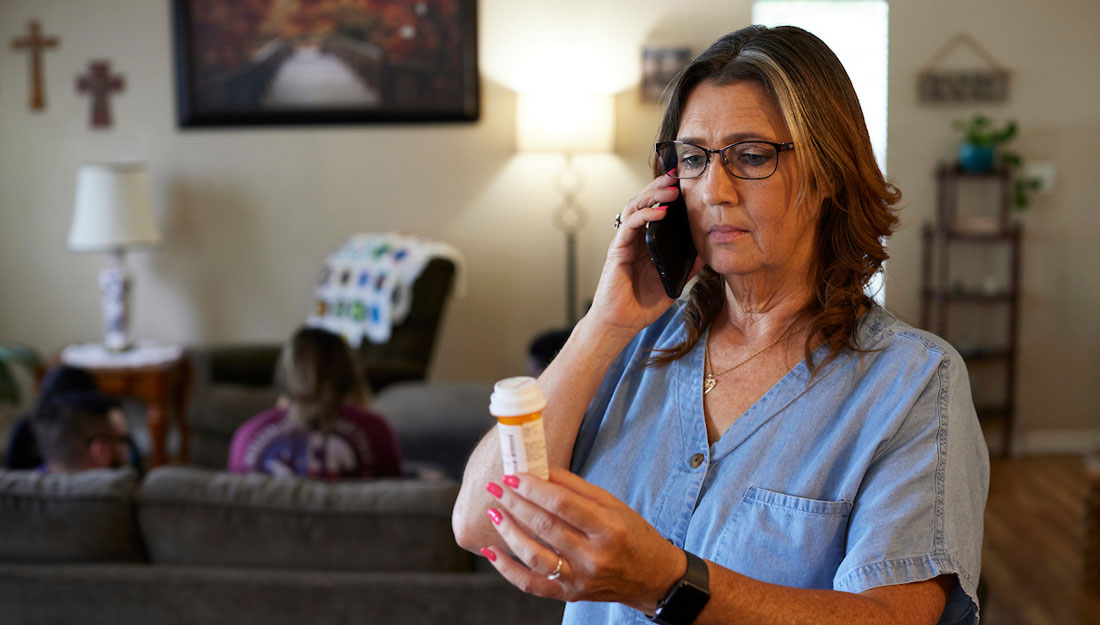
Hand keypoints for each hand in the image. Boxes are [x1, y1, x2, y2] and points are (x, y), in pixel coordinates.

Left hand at [480, 469, 684, 612]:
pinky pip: (531, 585)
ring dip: (508, 532)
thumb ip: (577, 488)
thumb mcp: (614, 505)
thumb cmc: (634, 536)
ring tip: (494, 512)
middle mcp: (594, 556)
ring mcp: (580, 579)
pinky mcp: (569, 594)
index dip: (534, 488)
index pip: (562, 504)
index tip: (514, 475)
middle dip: (515, 503)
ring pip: (534, 556)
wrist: (652, 578)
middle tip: (497, 487)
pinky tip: (492, 552)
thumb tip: (542, 470)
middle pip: (545, 526)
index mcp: (609, 528)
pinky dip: (507, 569)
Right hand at [586, 172, 700, 336]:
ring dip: (652, 195)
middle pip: (643, 202)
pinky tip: (660, 212)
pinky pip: (630, 225)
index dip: (666, 196)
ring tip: (671, 190)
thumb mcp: (672, 283)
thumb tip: (706, 254)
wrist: (621, 322)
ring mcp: (625, 242)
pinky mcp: (618, 249)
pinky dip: (645, 215)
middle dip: (659, 187)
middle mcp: (634, 239)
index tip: (684, 184)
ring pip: (634, 207)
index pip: (654, 210)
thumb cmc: (642, 305)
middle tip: (677, 176)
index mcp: (646, 244)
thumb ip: (687, 268)